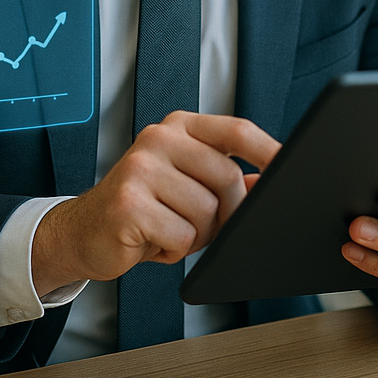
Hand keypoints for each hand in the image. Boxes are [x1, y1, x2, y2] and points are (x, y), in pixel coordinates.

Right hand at [31, 111, 278, 296]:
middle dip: (227, 213)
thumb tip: (272, 182)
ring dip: (197, 235)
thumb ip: (227, 177)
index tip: (292, 168)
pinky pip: (183, 237)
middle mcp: (158, 139)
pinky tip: (153, 241)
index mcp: (178, 127)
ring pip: (208, 212)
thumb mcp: (186, 182)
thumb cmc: (144, 207)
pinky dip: (175, 250)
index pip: (236, 131)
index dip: (269, 150)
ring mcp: (141, 168)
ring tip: (169, 228)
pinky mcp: (129, 203)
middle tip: (200, 224)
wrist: (84, 231)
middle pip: (229, 178)